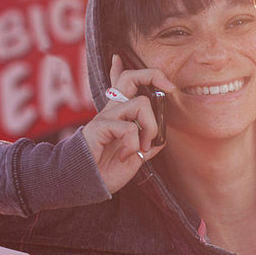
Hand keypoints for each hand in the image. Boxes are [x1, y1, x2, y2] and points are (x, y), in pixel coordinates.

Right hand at [82, 54, 174, 193]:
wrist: (86, 184)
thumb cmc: (107, 170)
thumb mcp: (134, 157)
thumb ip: (146, 146)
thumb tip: (161, 139)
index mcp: (118, 115)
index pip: (121, 84)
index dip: (128, 70)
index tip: (150, 73)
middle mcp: (111, 111)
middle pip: (130, 78)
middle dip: (153, 75)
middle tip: (168, 90)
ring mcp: (105, 117)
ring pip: (140, 103)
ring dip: (150, 127)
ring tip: (142, 147)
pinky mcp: (100, 127)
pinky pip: (129, 128)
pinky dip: (134, 145)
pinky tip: (127, 157)